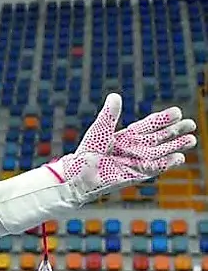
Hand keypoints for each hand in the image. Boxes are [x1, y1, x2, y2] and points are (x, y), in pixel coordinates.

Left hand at [45, 93, 197, 202]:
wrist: (78, 174)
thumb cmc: (86, 153)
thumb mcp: (100, 130)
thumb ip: (109, 114)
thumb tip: (115, 96)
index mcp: (126, 136)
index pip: (149, 125)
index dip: (163, 119)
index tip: (177, 112)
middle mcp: (134, 148)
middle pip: (160, 138)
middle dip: (176, 132)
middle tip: (192, 124)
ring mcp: (136, 161)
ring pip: (162, 152)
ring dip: (176, 147)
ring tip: (191, 140)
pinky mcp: (136, 174)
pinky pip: (155, 168)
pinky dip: (167, 163)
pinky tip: (179, 157)